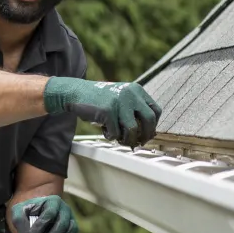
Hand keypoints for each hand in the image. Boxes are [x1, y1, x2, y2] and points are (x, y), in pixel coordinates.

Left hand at [10, 195, 78, 232]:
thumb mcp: (19, 211)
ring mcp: (70, 221)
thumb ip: (19, 220)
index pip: (50, 213)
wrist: (35, 213)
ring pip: (71, 232)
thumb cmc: (28, 211)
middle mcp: (64, 210)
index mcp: (52, 202)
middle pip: (62, 224)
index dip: (41, 225)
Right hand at [42, 77, 162, 146]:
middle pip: (149, 120)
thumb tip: (149, 133)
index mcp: (136, 90)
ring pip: (133, 130)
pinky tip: (105, 131)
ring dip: (127, 139)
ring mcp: (119, 102)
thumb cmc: (100, 100)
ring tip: (120, 139)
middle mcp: (131, 94)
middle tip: (139, 142)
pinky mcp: (108, 110)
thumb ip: (134, 110)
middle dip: (145, 135)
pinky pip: (115, 132)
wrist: (77, 92)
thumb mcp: (121, 98)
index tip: (147, 133)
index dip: (153, 125)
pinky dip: (110, 136)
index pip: (156, 110)